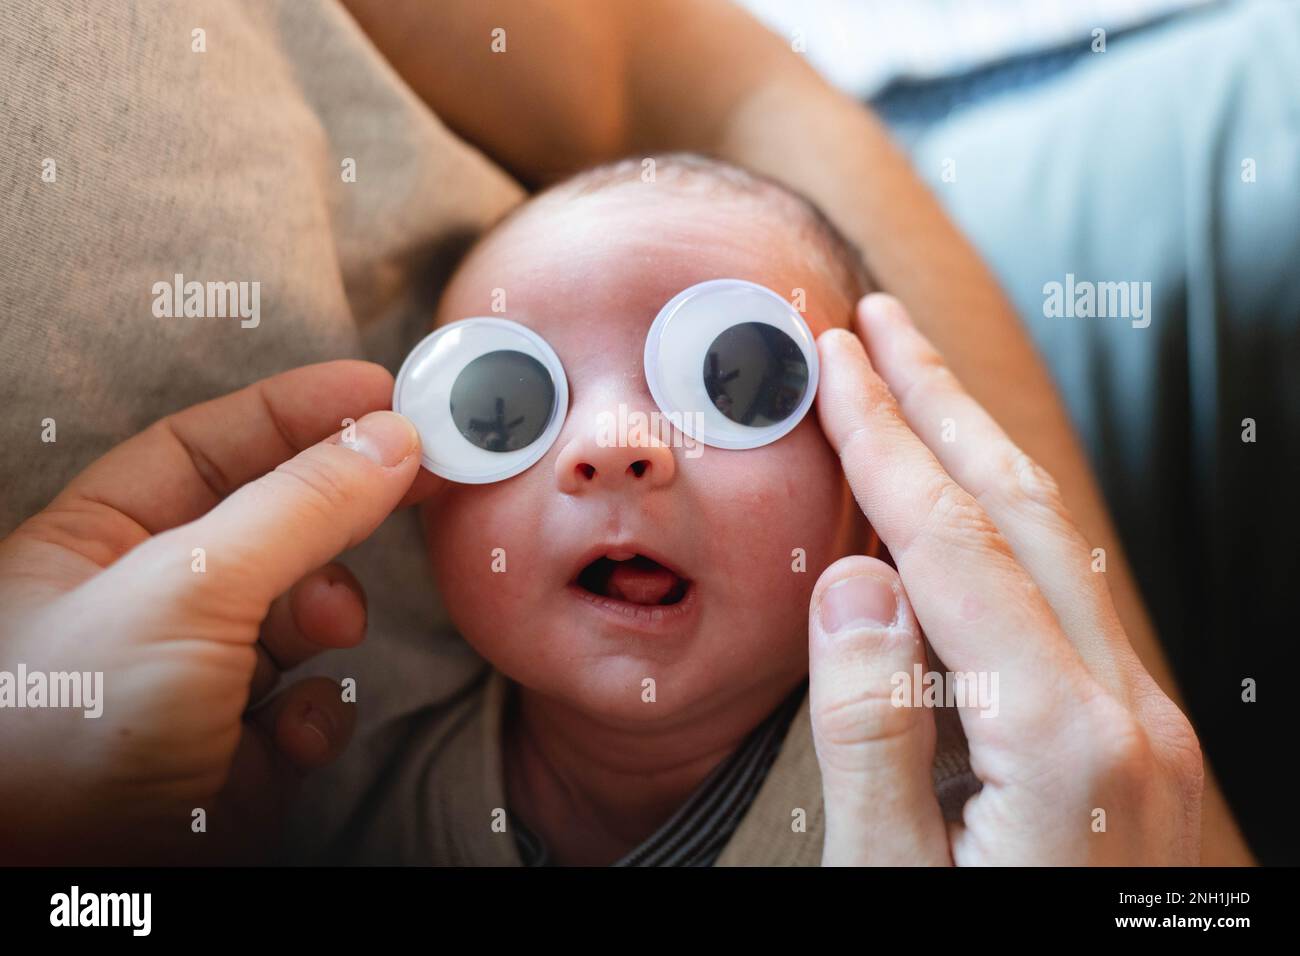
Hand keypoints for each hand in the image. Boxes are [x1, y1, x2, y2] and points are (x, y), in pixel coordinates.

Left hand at [0, 361, 437, 862]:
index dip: (294, 412)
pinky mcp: (235, 757)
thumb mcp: (189, 585)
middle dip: (338, 507)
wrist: (51, 891)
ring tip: (330, 627)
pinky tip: (290, 733)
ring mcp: (196, 683)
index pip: (207, 446)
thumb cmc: (64, 730)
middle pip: (270, 524)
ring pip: (301, 616)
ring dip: (327, 617)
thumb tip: (393, 438)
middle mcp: (148, 604)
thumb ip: (301, 505)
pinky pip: (306, 706)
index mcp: (98, 541)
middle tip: (420, 471)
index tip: (381, 390)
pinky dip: (314, 713)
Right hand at [807, 295, 1202, 864]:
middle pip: (1018, 509)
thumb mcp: (888, 882)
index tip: (835, 360)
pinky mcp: (1133, 747)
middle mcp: (1120, 710)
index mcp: (1054, 735)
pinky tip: (970, 515)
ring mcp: (1142, 727)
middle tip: (881, 322)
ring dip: (978, 450)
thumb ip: (869, 731)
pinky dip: (1006, 528)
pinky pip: (1067, 602)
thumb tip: (854, 581)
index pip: (945, 538)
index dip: (883, 435)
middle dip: (940, 400)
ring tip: (916, 386)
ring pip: (1055, 546)